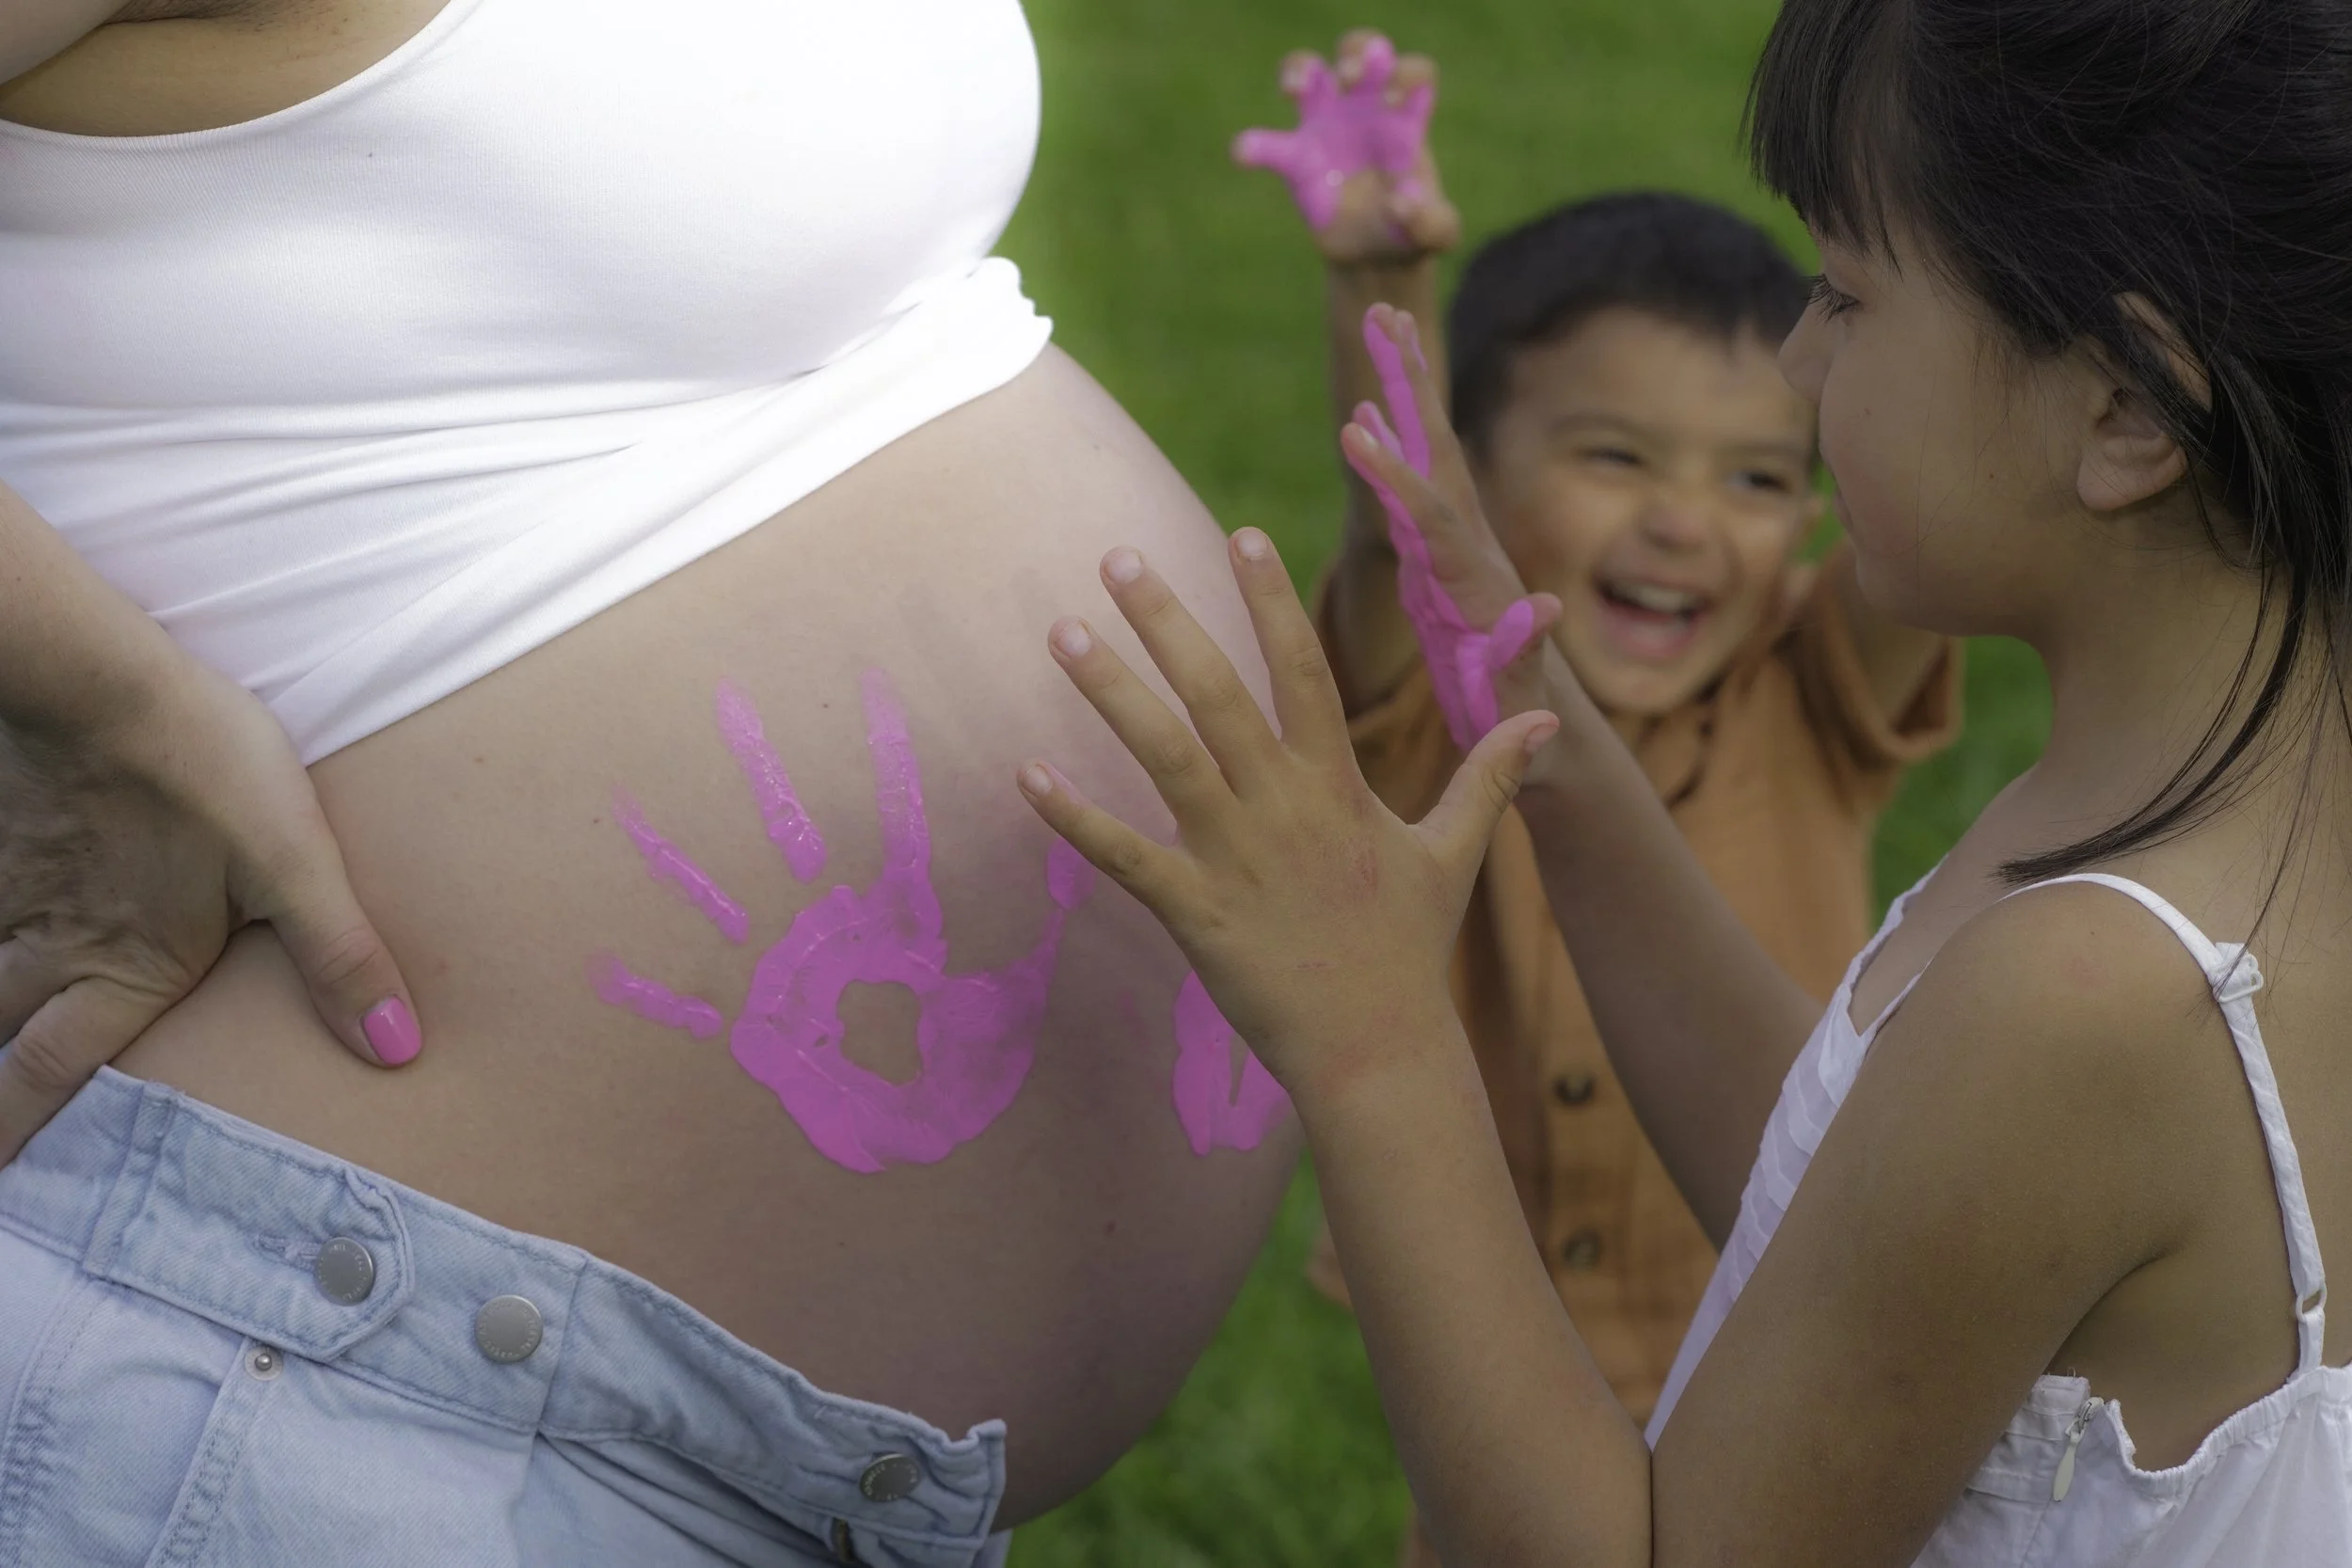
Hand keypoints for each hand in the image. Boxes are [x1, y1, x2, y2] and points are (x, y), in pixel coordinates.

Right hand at [0, 655, 421, 1160]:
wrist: (98, 681)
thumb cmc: (203, 771)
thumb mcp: (294, 867)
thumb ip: (341, 959)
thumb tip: (398, 1049)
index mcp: (122, 966)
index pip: (58, 1071)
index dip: (24, 1127)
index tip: (1, 1173)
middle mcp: (48, 944)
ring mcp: (10, 890)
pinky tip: (2, 902)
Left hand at [1016, 530, 1555, 1095]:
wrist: (1378, 1048)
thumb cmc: (1409, 950)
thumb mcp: (1454, 854)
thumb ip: (1490, 778)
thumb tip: (1546, 721)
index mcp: (1336, 785)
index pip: (1301, 669)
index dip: (1270, 600)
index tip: (1240, 534)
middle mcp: (1281, 807)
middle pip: (1217, 693)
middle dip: (1167, 620)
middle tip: (1117, 557)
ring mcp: (1235, 857)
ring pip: (1164, 756)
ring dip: (1112, 691)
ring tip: (1063, 632)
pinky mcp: (1195, 911)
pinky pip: (1124, 856)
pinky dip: (1075, 817)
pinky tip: (1027, 773)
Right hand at [1234, 31, 1460, 266]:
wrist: (1376, 255)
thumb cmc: (1413, 228)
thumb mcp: (1436, 233)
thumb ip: (1431, 223)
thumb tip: (1402, 204)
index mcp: (1406, 117)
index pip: (1413, 70)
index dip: (1404, 73)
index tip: (1393, 99)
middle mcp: (1366, 108)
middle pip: (1361, 50)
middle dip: (1355, 54)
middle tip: (1350, 79)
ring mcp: (1327, 125)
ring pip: (1310, 70)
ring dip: (1300, 68)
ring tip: (1294, 89)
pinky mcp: (1297, 158)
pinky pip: (1271, 143)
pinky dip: (1255, 146)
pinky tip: (1244, 154)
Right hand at [1343, 303, 1574, 748]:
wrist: (1545, 739)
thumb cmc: (1525, 734)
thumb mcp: (1521, 704)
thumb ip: (1526, 657)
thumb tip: (1545, 604)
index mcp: (1479, 583)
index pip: (1435, 515)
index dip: (1396, 474)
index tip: (1353, 428)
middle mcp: (1474, 550)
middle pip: (1439, 453)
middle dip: (1413, 383)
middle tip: (1388, 311)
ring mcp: (1458, 549)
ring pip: (1428, 456)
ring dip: (1404, 389)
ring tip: (1384, 321)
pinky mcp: (1441, 561)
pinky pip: (1411, 491)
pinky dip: (1388, 448)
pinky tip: (1363, 416)